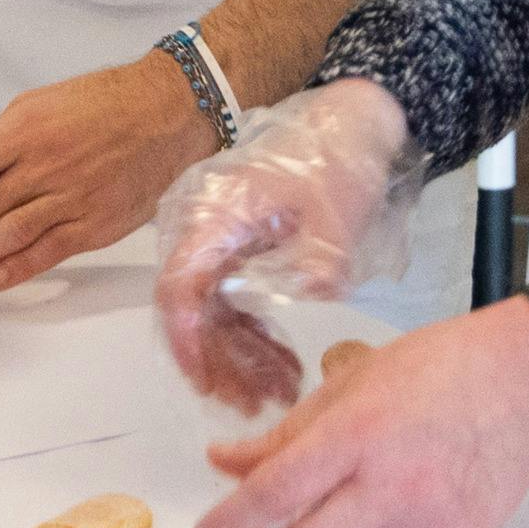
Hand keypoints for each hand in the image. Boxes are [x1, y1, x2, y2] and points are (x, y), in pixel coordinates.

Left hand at [0, 54, 215, 291]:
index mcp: (20, 132)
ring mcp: (69, 199)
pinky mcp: (95, 225)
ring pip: (8, 235)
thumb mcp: (38, 105)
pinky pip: (50, 250)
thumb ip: (1, 144)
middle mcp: (40, 167)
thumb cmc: (97, 103)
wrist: (165, 111)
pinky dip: (20, 267)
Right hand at [151, 79, 419, 413]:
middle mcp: (202, 228)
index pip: (180, 288)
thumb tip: (295, 302)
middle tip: (256, 404)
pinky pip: (232, 299)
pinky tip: (282, 364)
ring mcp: (217, 239)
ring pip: (214, 311)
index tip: (209, 384)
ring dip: (242, 355)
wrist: (348, 124)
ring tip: (280, 392)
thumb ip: (311, 267)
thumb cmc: (337, 164)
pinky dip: (254, 332)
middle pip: (195, 309)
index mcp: (214, 215)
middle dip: (223, 362)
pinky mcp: (235, 248)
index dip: (189, 342)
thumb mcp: (332, 222)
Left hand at [191, 298, 528, 527]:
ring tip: (326, 524)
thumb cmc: (436, 371)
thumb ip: (286, 434)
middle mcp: (391, 486)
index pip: (276, 491)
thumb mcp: (350, 385)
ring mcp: (429, 523)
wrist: (526, 386)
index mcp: (357, 433)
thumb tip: (225, 462)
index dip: (231, 519)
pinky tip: (380, 522)